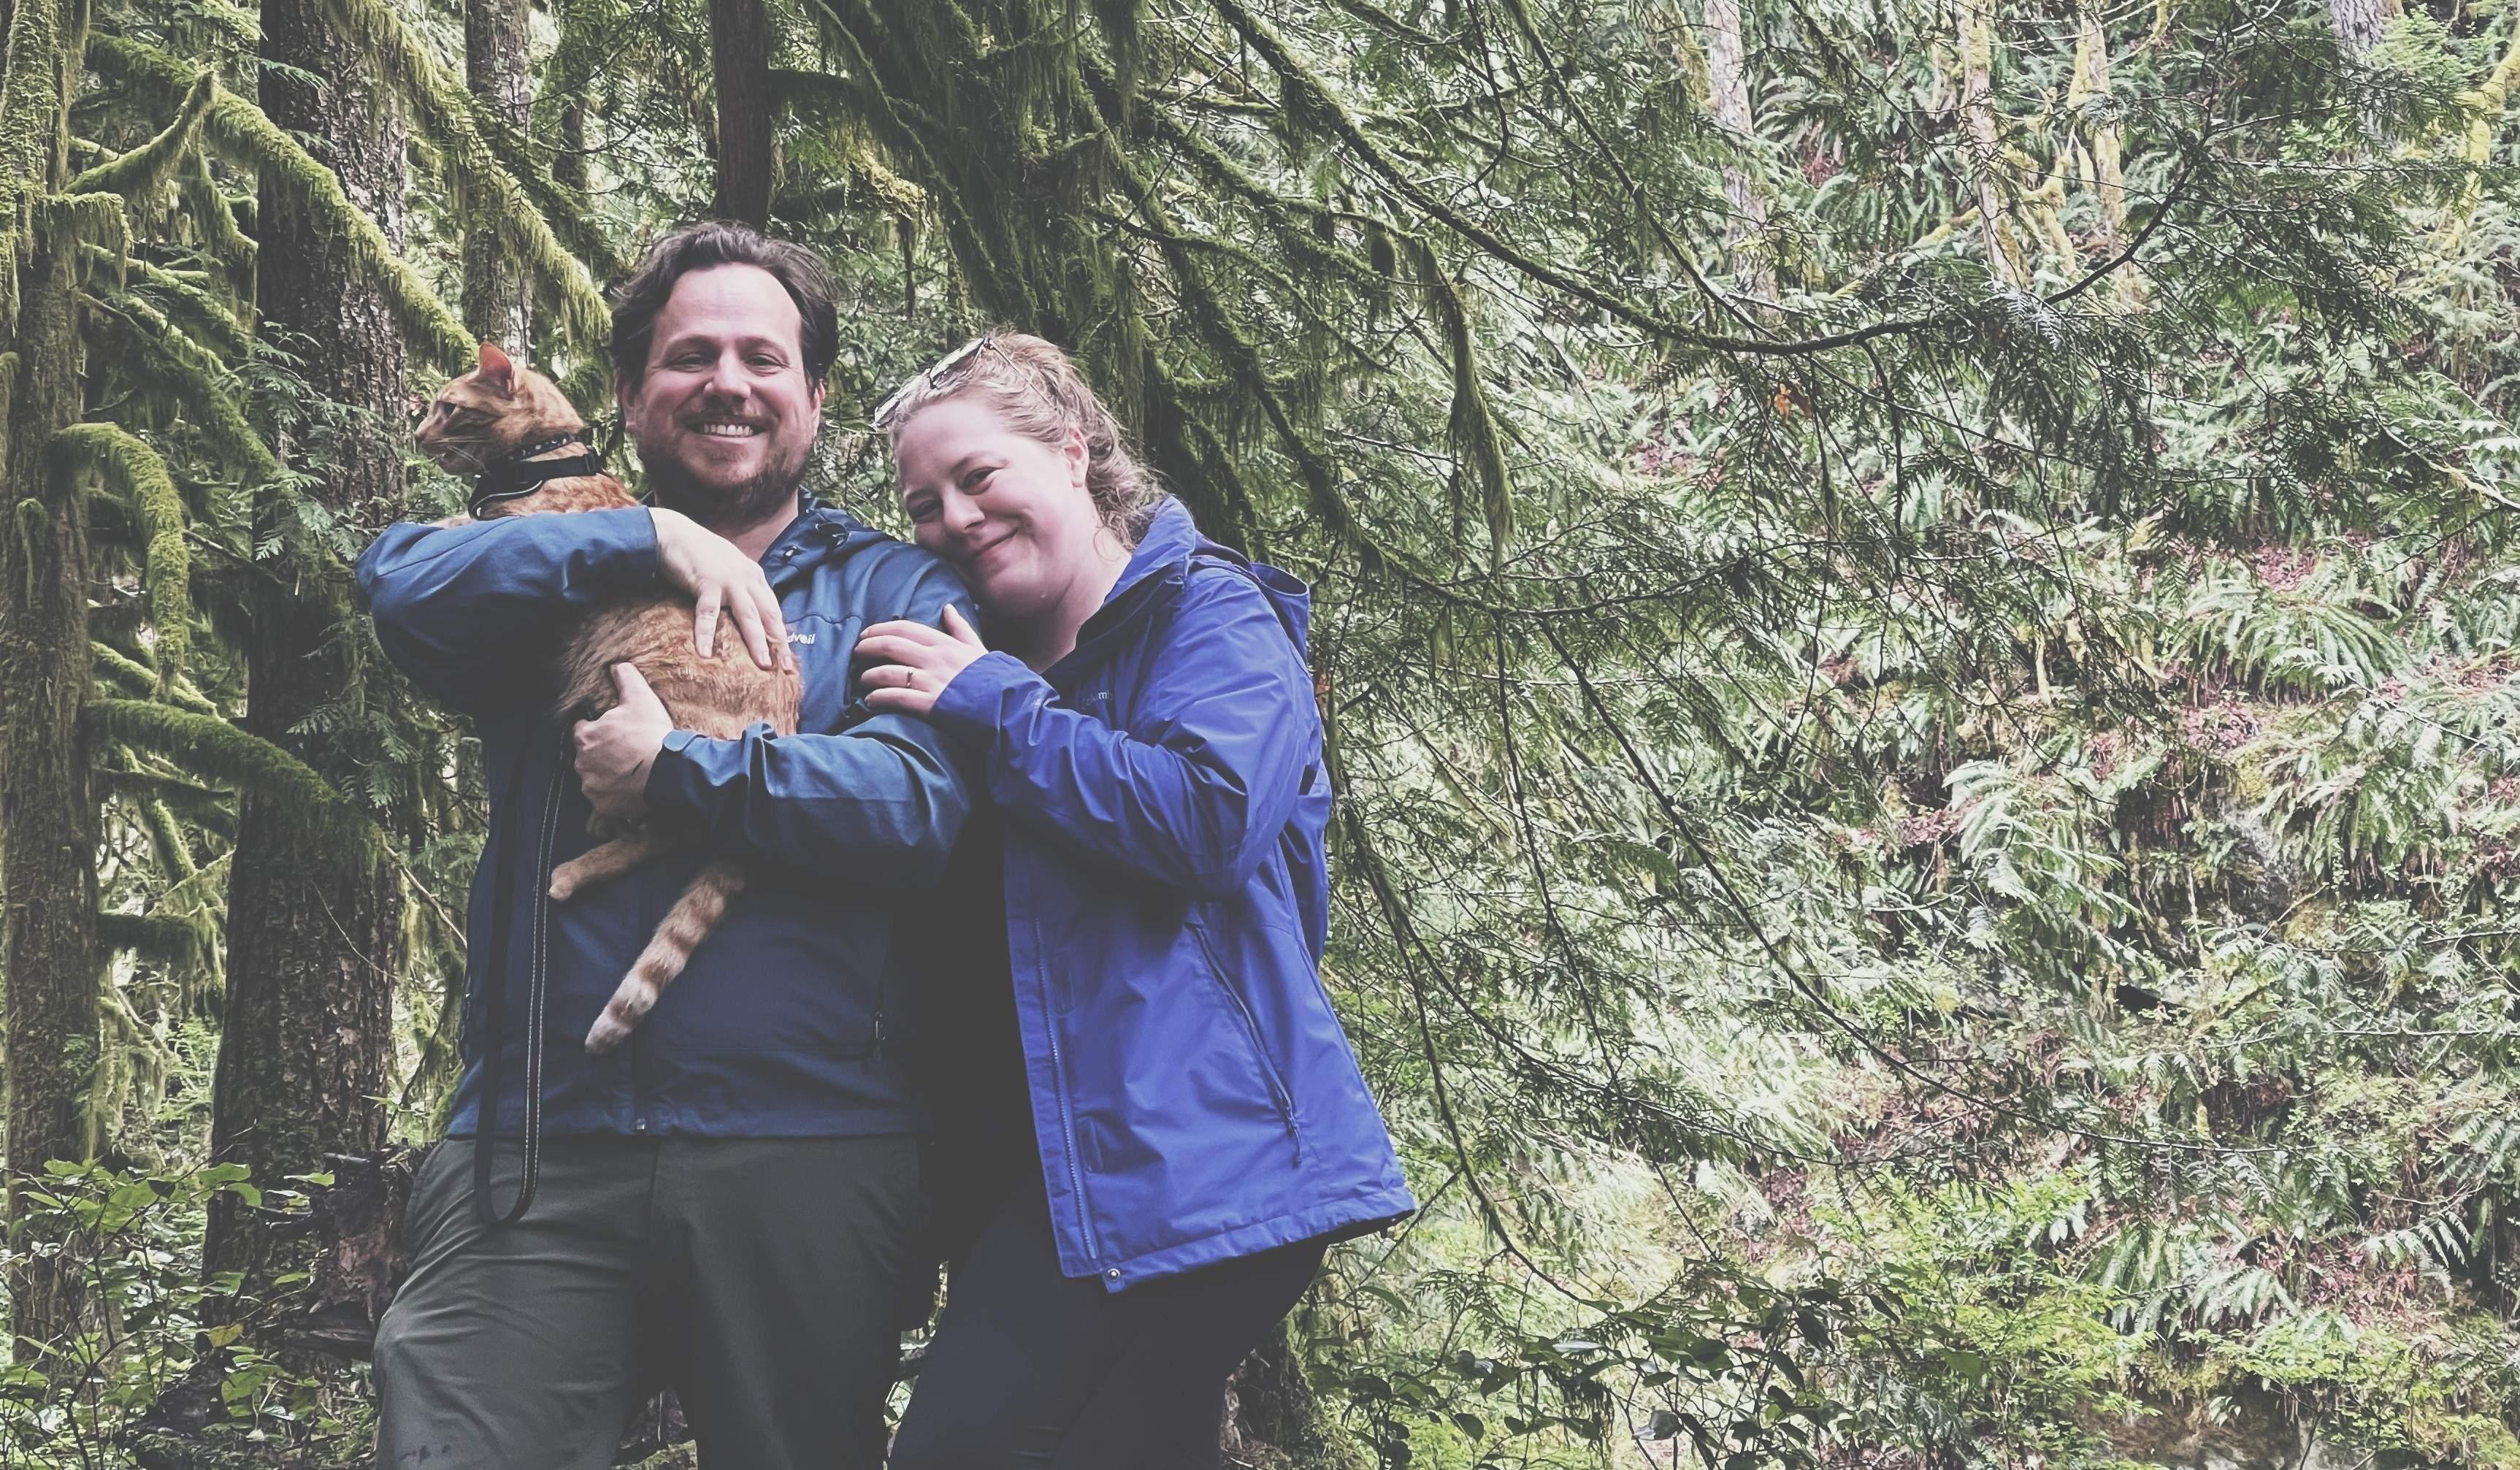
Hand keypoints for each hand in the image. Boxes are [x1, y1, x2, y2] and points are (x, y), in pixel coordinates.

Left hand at [574, 663, 672, 818]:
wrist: (667, 772)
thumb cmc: (650, 735)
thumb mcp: (640, 698)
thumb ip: (625, 678)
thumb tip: (617, 665)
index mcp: (585, 737)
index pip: (582, 730)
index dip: (598, 729)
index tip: (614, 732)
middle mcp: (582, 763)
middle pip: (587, 757)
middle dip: (602, 754)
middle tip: (625, 752)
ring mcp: (591, 787)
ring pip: (594, 779)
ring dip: (607, 776)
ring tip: (630, 772)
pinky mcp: (602, 806)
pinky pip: (604, 801)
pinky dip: (614, 796)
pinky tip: (631, 789)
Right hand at [650, 507, 792, 671]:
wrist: (674, 533)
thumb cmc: (700, 554)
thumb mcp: (729, 570)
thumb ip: (741, 589)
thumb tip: (748, 615)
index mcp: (755, 577)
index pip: (774, 610)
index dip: (782, 635)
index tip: (789, 657)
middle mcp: (748, 578)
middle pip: (769, 616)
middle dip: (780, 643)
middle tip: (787, 667)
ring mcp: (729, 580)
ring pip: (748, 616)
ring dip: (756, 642)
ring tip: (763, 664)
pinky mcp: (707, 583)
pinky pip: (709, 614)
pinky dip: (706, 634)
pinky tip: (705, 653)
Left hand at [856, 605, 987, 715]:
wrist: (1009, 706)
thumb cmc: (994, 678)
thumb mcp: (978, 648)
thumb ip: (960, 628)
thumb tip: (947, 607)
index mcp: (944, 643)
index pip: (904, 628)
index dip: (880, 629)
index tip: (866, 634)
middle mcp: (934, 658)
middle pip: (889, 645)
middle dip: (867, 647)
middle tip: (856, 653)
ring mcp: (931, 681)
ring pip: (887, 672)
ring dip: (869, 676)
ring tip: (862, 681)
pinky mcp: (930, 704)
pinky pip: (896, 698)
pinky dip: (878, 698)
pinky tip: (871, 701)